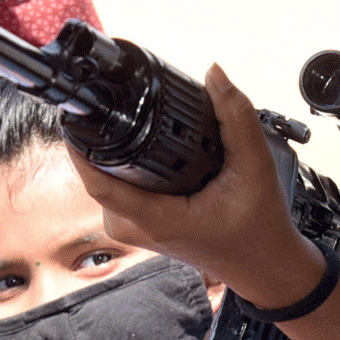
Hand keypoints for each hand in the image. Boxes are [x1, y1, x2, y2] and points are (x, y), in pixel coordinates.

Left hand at [67, 64, 318, 303]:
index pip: (98, 182)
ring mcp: (133, 228)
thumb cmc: (258, 227)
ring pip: (108, 178)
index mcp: (157, 219)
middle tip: (126, 106)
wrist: (261, 265)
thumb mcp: (255, 168)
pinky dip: (130, 164)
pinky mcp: (138, 224)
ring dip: (120, 150)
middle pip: (99, 172)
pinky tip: (151, 150)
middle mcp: (136, 227)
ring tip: (147, 129)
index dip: (80, 147)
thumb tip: (215, 74)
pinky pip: (118, 187)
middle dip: (108, 137)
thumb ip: (237, 118)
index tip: (78, 114)